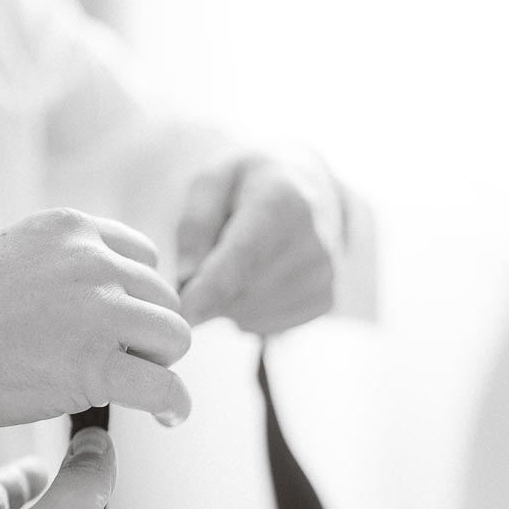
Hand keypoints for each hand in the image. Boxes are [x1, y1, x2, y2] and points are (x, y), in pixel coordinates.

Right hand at [0, 210, 190, 430]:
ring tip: (139, 388)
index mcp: (70, 228)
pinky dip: (174, 404)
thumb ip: (60, 264)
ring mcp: (97, 310)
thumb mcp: (8, 255)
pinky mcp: (96, 364)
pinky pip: (165, 385)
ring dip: (159, 366)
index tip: (122, 330)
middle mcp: (91, 260)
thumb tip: (99, 296)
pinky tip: (168, 415)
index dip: (137, 300)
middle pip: (163, 299)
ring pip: (174, 338)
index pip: (144, 259)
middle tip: (124, 365)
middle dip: (149, 335)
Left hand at [176, 155, 335, 334]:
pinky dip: (248, 312)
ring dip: (227, 301)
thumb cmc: (247, 185)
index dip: (209, 290)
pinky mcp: (326, 299)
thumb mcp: (211, 182)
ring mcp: (325, 273)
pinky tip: (255, 279)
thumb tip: (186, 278)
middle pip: (241, 292)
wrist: (305, 187)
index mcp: (282, 200)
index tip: (182, 315)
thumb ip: (194, 225)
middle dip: (208, 289)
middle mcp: (314, 239)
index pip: (243, 256)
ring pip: (249, 315)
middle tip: (208, 258)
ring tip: (237, 262)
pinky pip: (265, 326)